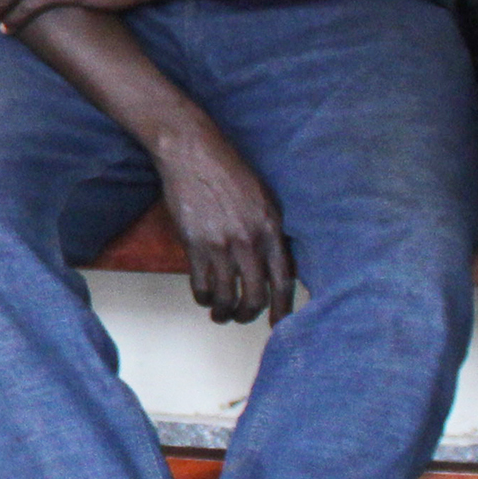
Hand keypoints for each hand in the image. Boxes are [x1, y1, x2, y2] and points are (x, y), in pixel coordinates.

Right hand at [147, 109, 294, 324]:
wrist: (194, 154)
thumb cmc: (229, 172)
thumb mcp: (264, 199)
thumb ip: (272, 232)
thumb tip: (276, 264)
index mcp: (271, 229)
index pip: (283, 281)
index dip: (283, 309)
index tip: (279, 325)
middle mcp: (249, 240)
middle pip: (256, 296)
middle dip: (249, 314)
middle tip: (242, 318)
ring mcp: (220, 243)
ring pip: (227, 296)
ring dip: (224, 312)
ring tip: (220, 314)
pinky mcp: (194, 244)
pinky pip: (201, 284)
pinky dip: (203, 297)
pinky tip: (204, 297)